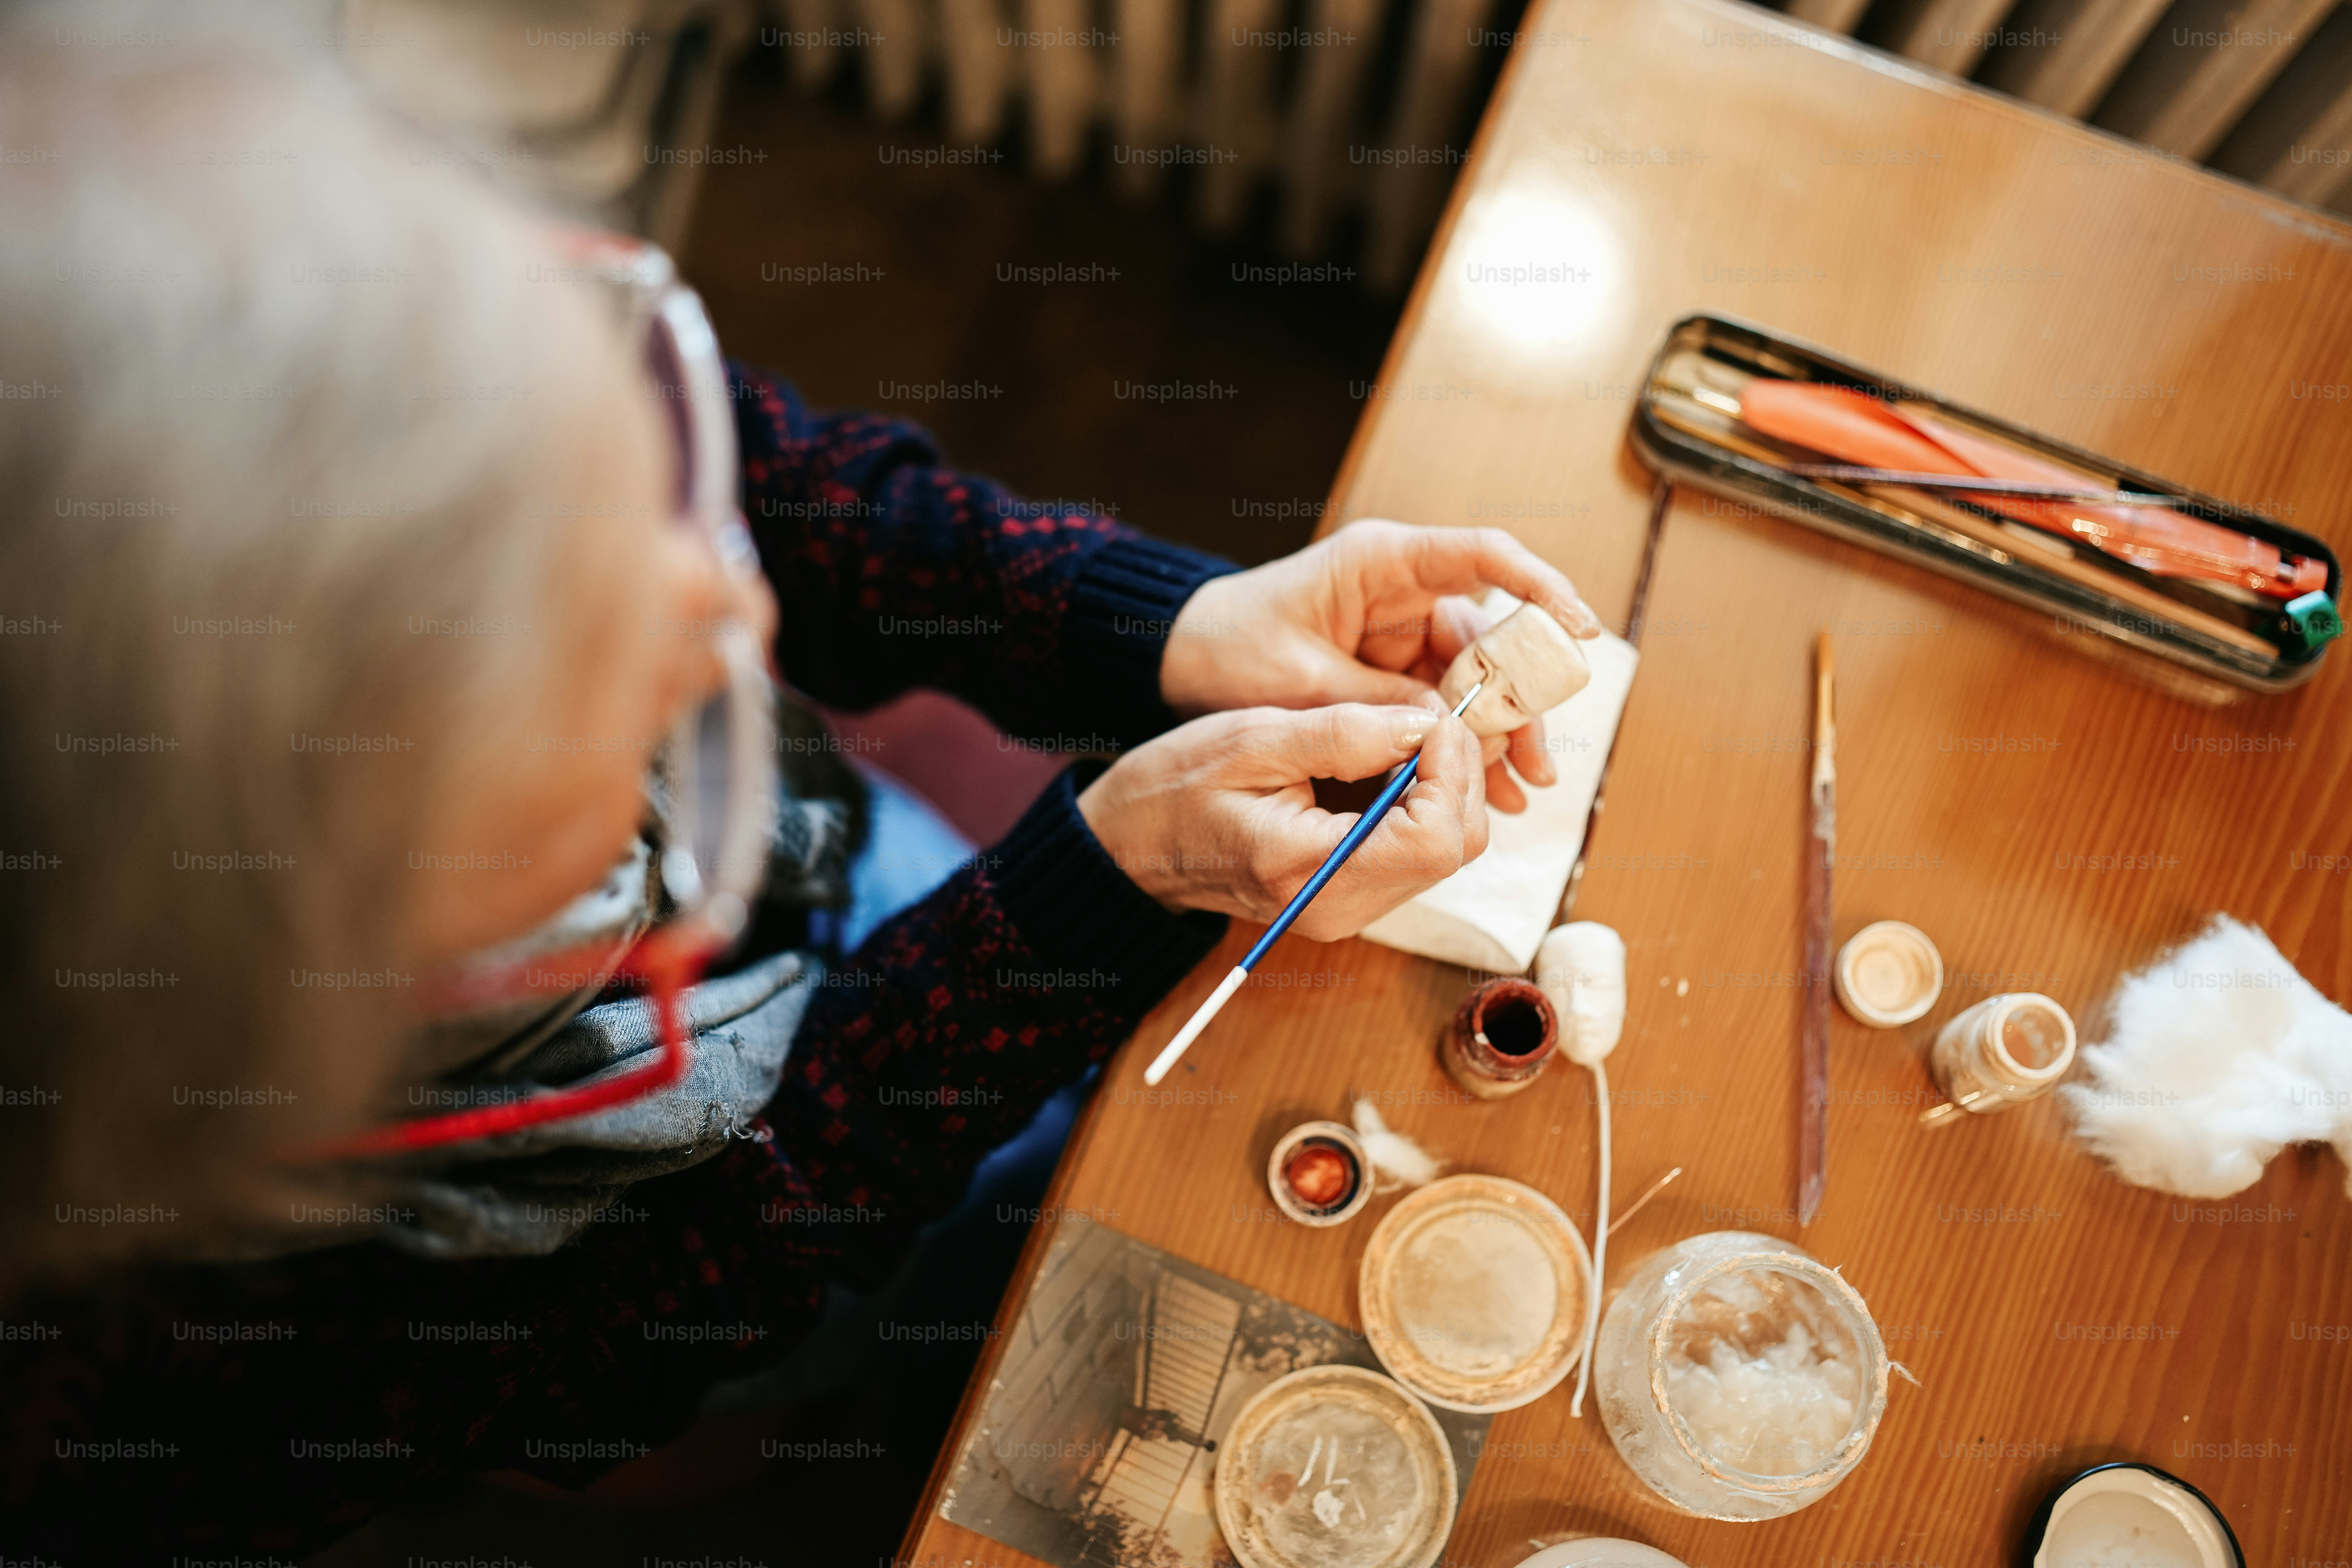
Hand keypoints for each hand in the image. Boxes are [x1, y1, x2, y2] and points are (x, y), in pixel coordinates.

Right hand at [1076, 702, 1488, 937]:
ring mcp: (1347, 910)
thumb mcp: (1252, 739)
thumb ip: (1343, 733)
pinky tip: (1385, 767)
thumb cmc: (1173, 788)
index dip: (1453, 770)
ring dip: (1441, 787)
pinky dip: (1418, 803)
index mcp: (1310, 872)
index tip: (1431, 718)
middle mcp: (1339, 908)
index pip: (1435, 840)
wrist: (1130, 845)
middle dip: (1457, 776)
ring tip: (1401, 737)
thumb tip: (1426, 724)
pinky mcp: (1348, 897)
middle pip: (1454, 848)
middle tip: (1425, 719)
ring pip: (1443, 849)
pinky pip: (1414, 851)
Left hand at [1157, 519, 1598, 811]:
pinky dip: (1465, 744)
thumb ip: (1373, 700)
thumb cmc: (1230, 647)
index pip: (1481, 556)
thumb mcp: (1300, 679)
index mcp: (1382, 562)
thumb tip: (1445, 728)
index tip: (1577, 628)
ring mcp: (1403, 630)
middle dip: (1519, 699)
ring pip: (1474, 679)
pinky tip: (1492, 788)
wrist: (1185, 657)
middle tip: (1539, 759)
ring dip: (1498, 735)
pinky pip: (1445, 703)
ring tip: (1522, 790)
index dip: (1538, 587)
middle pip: (1488, 635)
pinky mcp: (1395, 666)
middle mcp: (1404, 590)